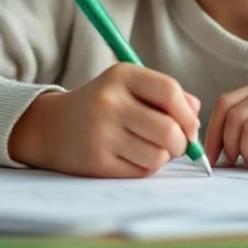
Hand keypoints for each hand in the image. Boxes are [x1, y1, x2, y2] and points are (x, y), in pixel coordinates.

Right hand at [8, 63, 201, 177]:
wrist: (51, 127)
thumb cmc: (102, 105)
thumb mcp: (129, 86)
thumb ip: (167, 95)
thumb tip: (196, 117)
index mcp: (121, 76)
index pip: (169, 91)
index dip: (187, 113)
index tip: (191, 126)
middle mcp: (109, 103)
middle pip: (168, 129)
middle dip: (181, 142)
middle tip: (176, 144)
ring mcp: (101, 134)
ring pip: (158, 155)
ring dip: (163, 157)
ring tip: (152, 149)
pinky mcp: (97, 163)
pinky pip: (141, 172)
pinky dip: (146, 168)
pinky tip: (133, 157)